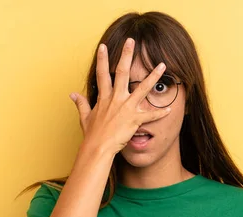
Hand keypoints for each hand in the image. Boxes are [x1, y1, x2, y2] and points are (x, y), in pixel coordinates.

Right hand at [69, 37, 171, 154]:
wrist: (97, 148)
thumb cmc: (92, 135)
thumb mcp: (85, 117)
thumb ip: (82, 104)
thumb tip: (73, 95)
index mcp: (104, 98)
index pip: (102, 74)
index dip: (102, 60)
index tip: (103, 46)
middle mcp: (116, 99)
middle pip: (122, 72)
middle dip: (127, 55)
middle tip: (131, 41)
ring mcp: (126, 108)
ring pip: (142, 89)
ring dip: (153, 77)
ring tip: (163, 66)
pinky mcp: (134, 119)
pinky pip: (150, 116)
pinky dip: (160, 113)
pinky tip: (170, 108)